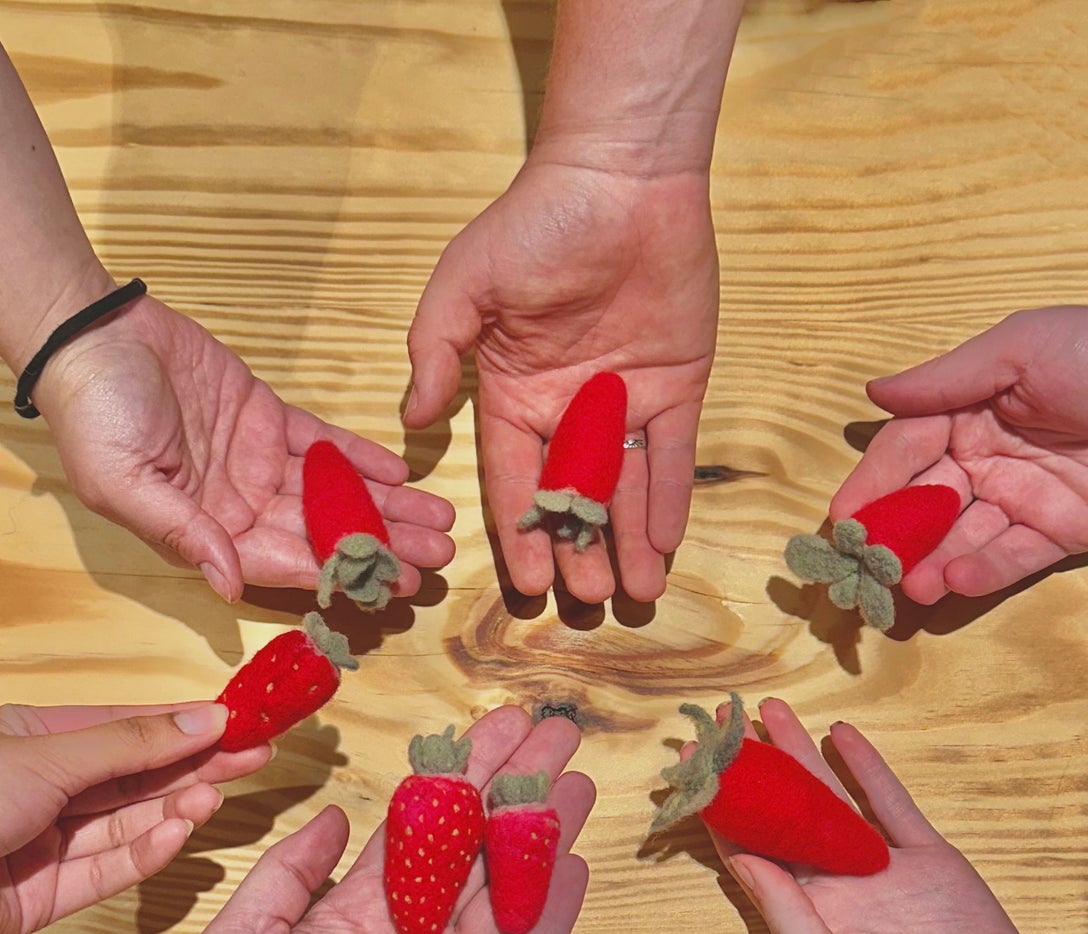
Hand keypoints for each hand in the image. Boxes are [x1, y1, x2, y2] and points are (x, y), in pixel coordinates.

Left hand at [0, 702, 266, 933]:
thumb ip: (131, 743)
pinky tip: (182, 832)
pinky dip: (148, 851)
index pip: (124, 726)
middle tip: (257, 757)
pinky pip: (110, 868)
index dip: (182, 722)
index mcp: (27, 738)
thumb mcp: (44, 755)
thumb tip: (203, 716)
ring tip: (219, 793)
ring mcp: (45, 844)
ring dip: (175, 806)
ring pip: (128, 822)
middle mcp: (40, 788)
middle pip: (136, 775)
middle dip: (195, 764)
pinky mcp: (48, 896)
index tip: (239, 718)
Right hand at [35, 293, 456, 600]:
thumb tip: (228, 584)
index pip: (286, 563)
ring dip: (385, 507)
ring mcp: (255, 463)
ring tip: (438, 519)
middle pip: (322, 533)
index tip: (393, 585)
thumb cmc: (94, 412)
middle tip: (438, 556)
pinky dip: (361, 459)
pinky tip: (402, 472)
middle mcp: (238, 506)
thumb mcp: (124, 482)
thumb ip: (182, 533)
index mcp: (207, 532)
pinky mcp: (266, 418)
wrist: (90, 332)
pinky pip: (322, 445)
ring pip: (332, 492)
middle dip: (382, 546)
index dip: (341, 574)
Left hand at [172, 709, 594, 933]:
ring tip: (578, 782)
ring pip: (509, 892)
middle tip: (554, 734)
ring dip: (544, 837)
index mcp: (357, 913)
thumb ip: (288, 874)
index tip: (495, 727)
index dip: (459, 775)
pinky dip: (552, 915)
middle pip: (476, 847)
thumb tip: (339, 817)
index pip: (421, 828)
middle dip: (515, 788)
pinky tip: (576, 866)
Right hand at [406, 161, 718, 603]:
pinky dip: (671, 498)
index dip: (520, 534)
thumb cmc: (534, 225)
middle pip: (572, 497)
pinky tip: (669, 543)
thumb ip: (436, 354)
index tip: (525, 586)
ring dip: (629, 541)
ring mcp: (623, 400)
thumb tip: (411, 424)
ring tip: (636, 594)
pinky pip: (673, 455)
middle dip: (580, 552)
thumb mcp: (464, 286)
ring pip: (625, 488)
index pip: (514, 481)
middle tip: (589, 603)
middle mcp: (567, 408)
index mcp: (513, 394)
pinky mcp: (676, 386)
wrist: (620, 177)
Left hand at [705, 698, 1070, 933]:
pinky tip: (840, 735)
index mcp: (804, 919)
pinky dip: (866, 768)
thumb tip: (739, 860)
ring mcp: (882, 869)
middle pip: (784, 816)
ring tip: (770, 712)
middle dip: (756, 771)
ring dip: (801, 756)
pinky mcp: (929, 859)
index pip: (751, 853)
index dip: (723, 812)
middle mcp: (836, 889)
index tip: (694, 770)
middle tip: (725, 721)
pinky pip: (890, 803)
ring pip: (832, 798)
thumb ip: (786, 916)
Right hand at [835, 299, 1087, 602]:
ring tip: (908, 586)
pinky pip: (1012, 558)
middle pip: (925, 505)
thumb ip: (946, 380)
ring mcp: (1022, 500)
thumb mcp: (1018, 350)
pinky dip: (982, 571)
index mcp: (967, 414)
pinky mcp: (1061, 534)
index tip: (842, 519)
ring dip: (931, 564)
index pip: (904, 453)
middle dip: (895, 538)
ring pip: (962, 539)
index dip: (872, 485)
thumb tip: (872, 392)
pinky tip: (954, 581)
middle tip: (867, 568)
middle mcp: (986, 460)